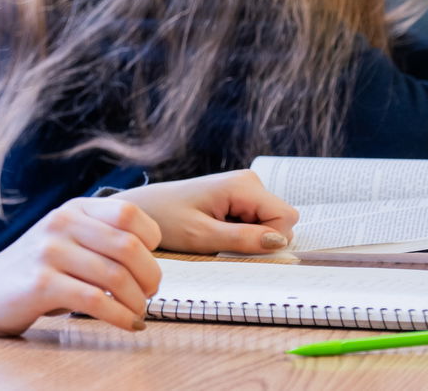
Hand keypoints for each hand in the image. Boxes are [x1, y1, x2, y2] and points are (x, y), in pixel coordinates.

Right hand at [0, 195, 161, 341]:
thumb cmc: (35, 272)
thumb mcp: (66, 241)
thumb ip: (100, 237)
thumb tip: (150, 256)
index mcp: (72, 209)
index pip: (128, 212)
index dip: (150, 239)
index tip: (150, 262)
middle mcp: (60, 223)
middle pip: (128, 246)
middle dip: (149, 276)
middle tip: (149, 294)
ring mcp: (48, 251)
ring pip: (114, 275)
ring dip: (136, 301)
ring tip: (138, 312)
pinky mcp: (40, 283)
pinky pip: (94, 301)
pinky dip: (120, 317)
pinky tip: (127, 324)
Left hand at [116, 170, 297, 254]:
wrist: (141, 210)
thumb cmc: (166, 220)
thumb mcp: (202, 236)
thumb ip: (243, 239)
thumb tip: (280, 242)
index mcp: (243, 185)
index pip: (286, 218)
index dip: (270, 240)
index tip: (237, 245)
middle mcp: (249, 182)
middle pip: (281, 221)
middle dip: (259, 239)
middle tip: (221, 240)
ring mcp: (244, 190)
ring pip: (269, 224)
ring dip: (248, 238)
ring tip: (214, 235)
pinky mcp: (237, 199)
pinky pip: (256, 223)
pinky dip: (241, 234)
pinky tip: (215, 231)